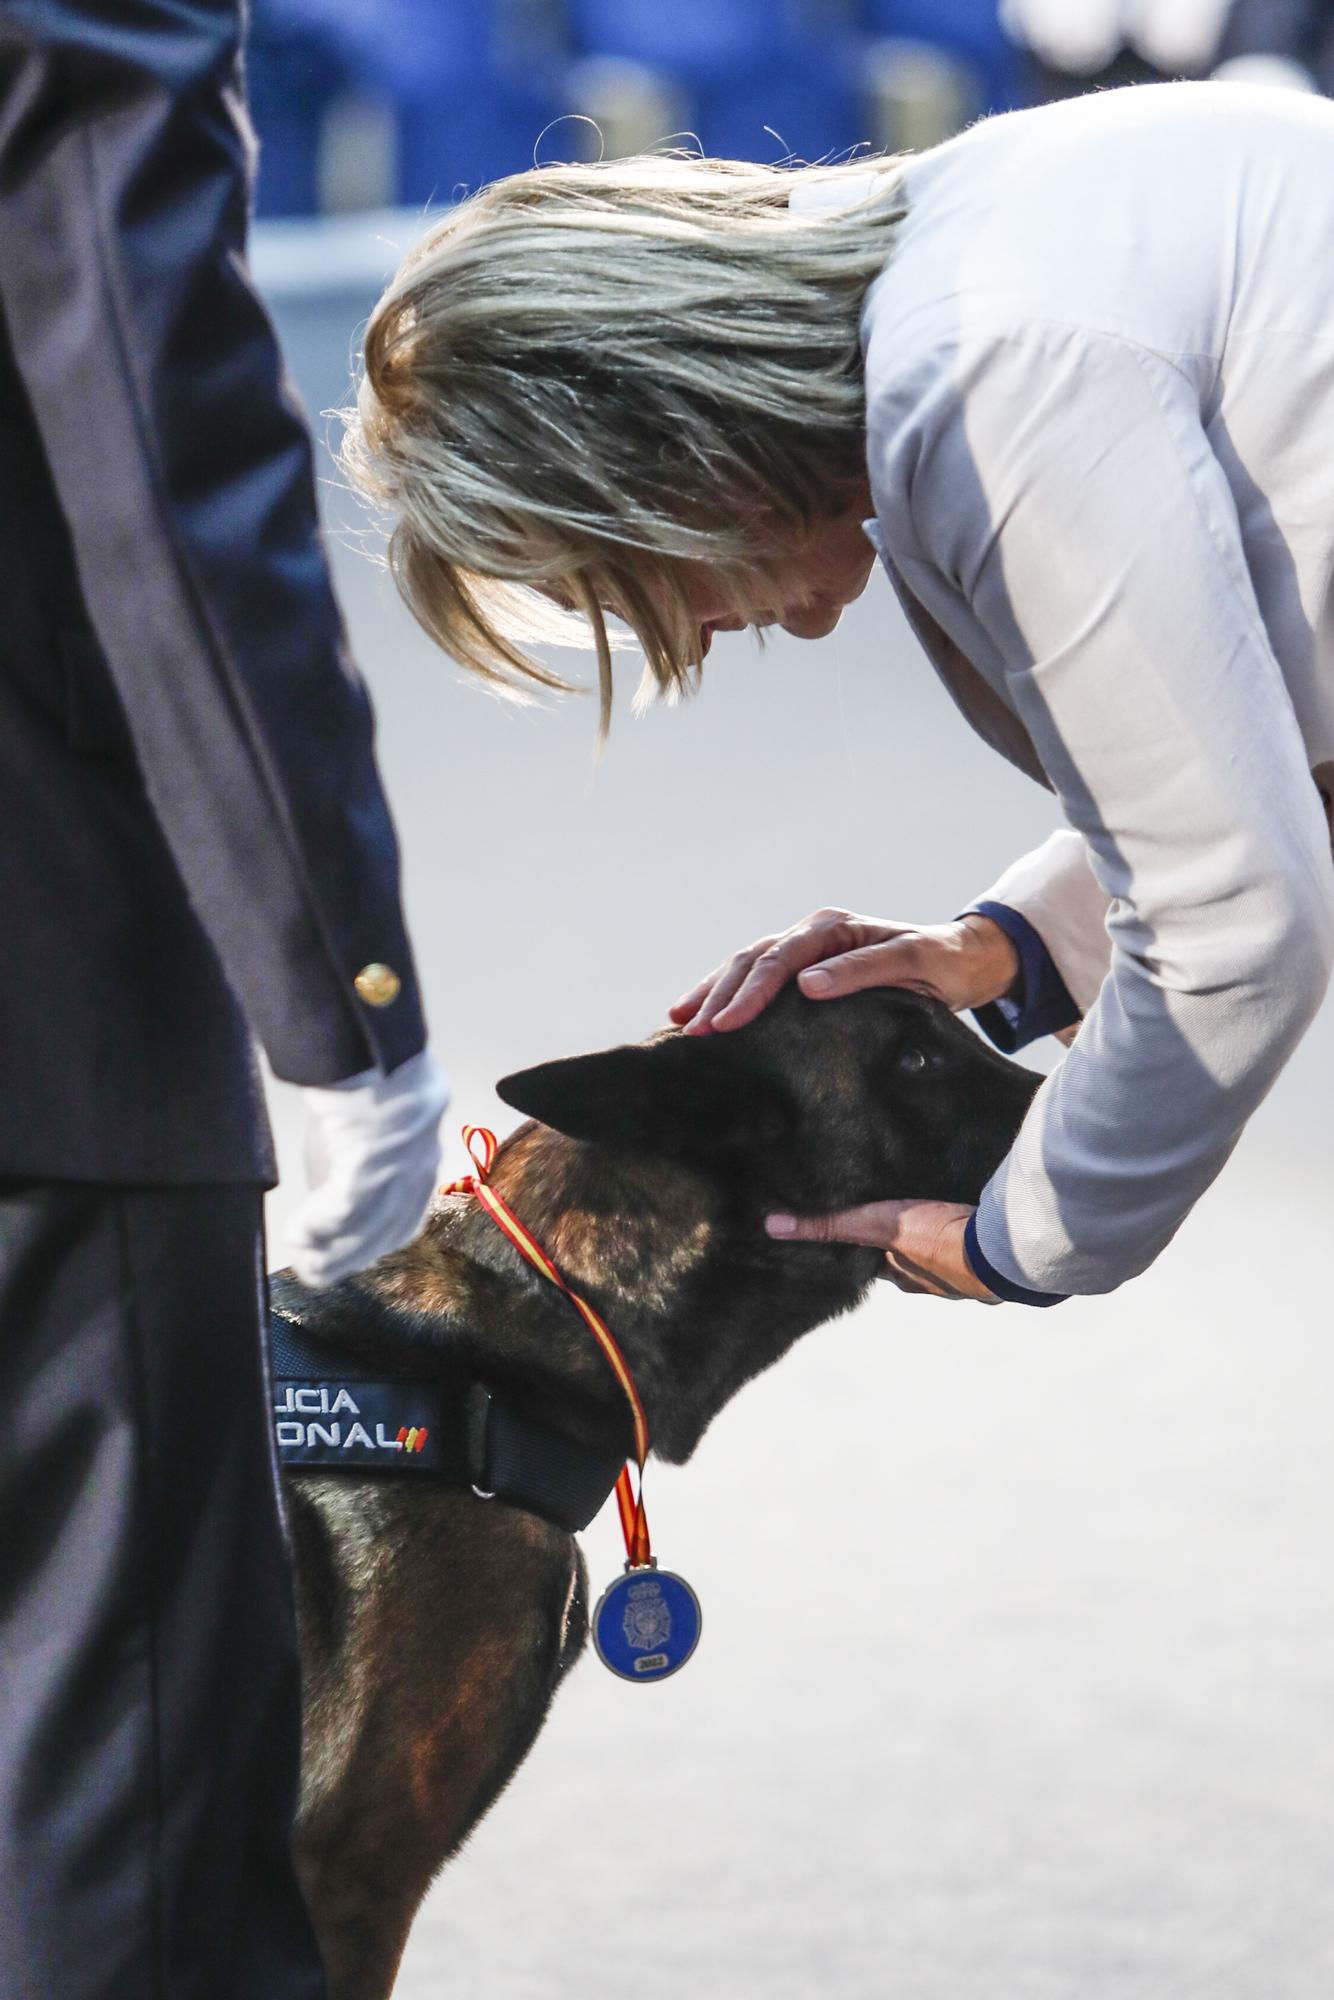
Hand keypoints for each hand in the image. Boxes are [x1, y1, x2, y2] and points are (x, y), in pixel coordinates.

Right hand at [285, 1047, 449, 1288]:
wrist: (372, 1043)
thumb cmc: (367, 1072)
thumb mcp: (374, 1122)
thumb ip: (368, 1153)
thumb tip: (340, 1180)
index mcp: (423, 1156)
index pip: (405, 1217)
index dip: (374, 1242)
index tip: (347, 1258)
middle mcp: (419, 1168)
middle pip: (385, 1230)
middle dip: (348, 1255)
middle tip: (314, 1271)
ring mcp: (399, 1168)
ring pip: (364, 1227)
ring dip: (329, 1249)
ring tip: (302, 1257)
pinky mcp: (373, 1162)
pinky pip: (346, 1209)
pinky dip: (319, 1226)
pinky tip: (297, 1235)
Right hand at [669, 909, 1018, 1033]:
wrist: (961, 962)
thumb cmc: (940, 964)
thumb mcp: (910, 964)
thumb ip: (860, 972)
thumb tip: (806, 987)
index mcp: (832, 928)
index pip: (779, 959)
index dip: (750, 992)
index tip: (727, 1025)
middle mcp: (811, 934)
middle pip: (751, 960)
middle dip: (718, 996)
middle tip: (693, 1034)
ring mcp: (805, 950)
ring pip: (744, 967)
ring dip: (712, 994)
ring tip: (680, 1023)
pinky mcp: (804, 971)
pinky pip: (756, 980)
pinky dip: (727, 996)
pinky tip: (699, 1013)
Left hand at [765, 1198, 996, 1301]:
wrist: (1000, 1249)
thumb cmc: (936, 1242)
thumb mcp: (874, 1226)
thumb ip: (828, 1225)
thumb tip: (771, 1227)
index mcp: (904, 1277)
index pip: (875, 1263)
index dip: (866, 1249)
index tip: (859, 1231)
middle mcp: (934, 1281)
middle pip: (909, 1260)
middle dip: (904, 1242)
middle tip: (899, 1215)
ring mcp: (967, 1271)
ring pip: (944, 1254)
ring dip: (939, 1236)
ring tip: (933, 1210)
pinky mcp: (992, 1254)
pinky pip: (974, 1242)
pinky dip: (968, 1231)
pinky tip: (969, 1214)